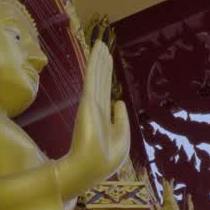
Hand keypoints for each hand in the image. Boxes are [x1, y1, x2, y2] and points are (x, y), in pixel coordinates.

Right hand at [64, 40, 130, 193]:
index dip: (107, 78)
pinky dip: (95, 62)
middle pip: (101, 80)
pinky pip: (93, 77)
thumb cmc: (106, 158)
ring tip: (100, 42)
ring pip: (96, 75)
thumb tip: (118, 101)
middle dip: (102, 63)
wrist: (88, 167)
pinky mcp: (88, 100)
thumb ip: (121, 119)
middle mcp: (96, 107)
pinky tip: (97, 49)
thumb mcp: (122, 139)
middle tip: (102, 45)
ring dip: (98, 58)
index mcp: (103, 118)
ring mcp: (91, 102)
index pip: (106, 93)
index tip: (107, 64)